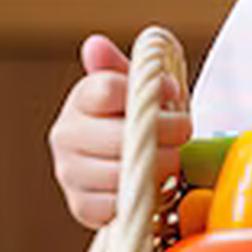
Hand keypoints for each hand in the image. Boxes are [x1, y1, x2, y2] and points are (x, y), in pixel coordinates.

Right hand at [48, 34, 190, 229]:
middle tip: (185, 134)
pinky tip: (155, 186)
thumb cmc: (143, 117)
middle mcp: (66, 134)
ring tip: (175, 160)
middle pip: (120, 135)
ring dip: (158, 168)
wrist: (135, 159)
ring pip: (119, 173)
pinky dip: (140, 199)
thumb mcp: (141, 85)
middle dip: (164, 135)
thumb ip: (131, 65)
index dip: (149, 93)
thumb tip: (96, 45)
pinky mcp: (80, 205)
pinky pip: (115, 206)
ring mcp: (69, 171)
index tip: (173, 94)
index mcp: (83, 97)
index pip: (108, 90)